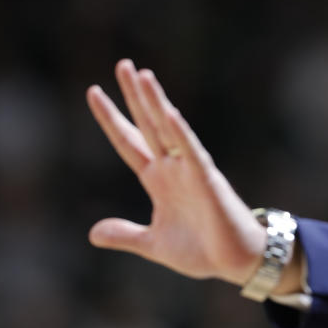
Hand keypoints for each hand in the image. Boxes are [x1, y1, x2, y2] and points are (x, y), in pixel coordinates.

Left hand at [87, 59, 265, 284]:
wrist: (235, 262)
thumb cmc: (202, 251)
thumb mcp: (153, 244)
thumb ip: (125, 235)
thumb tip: (92, 233)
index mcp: (158, 180)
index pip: (128, 142)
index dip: (111, 119)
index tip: (93, 91)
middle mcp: (172, 168)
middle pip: (147, 124)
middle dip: (133, 96)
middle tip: (123, 64)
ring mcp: (190, 171)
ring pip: (168, 129)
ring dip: (155, 102)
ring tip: (142, 74)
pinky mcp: (208, 180)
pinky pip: (192, 152)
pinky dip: (181, 133)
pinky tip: (169, 112)